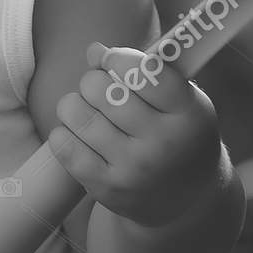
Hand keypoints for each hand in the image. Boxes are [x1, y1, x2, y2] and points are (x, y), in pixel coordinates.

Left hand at [47, 40, 222, 228]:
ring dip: (75, 105)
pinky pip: (63, 144)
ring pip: (76, 112)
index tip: (112, 61)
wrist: (188, 201)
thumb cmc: (179, 136)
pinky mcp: (106, 188)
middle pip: (101, 88)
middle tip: (102, 91)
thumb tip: (94, 51)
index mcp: (188, 114)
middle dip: (94, 81)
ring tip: (89, 112)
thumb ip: (142, 69)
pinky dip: (64, 132)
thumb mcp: (180, 100)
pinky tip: (80, 134)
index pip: (144, 70)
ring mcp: (134, 169)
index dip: (118, 58)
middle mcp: (163, 143)